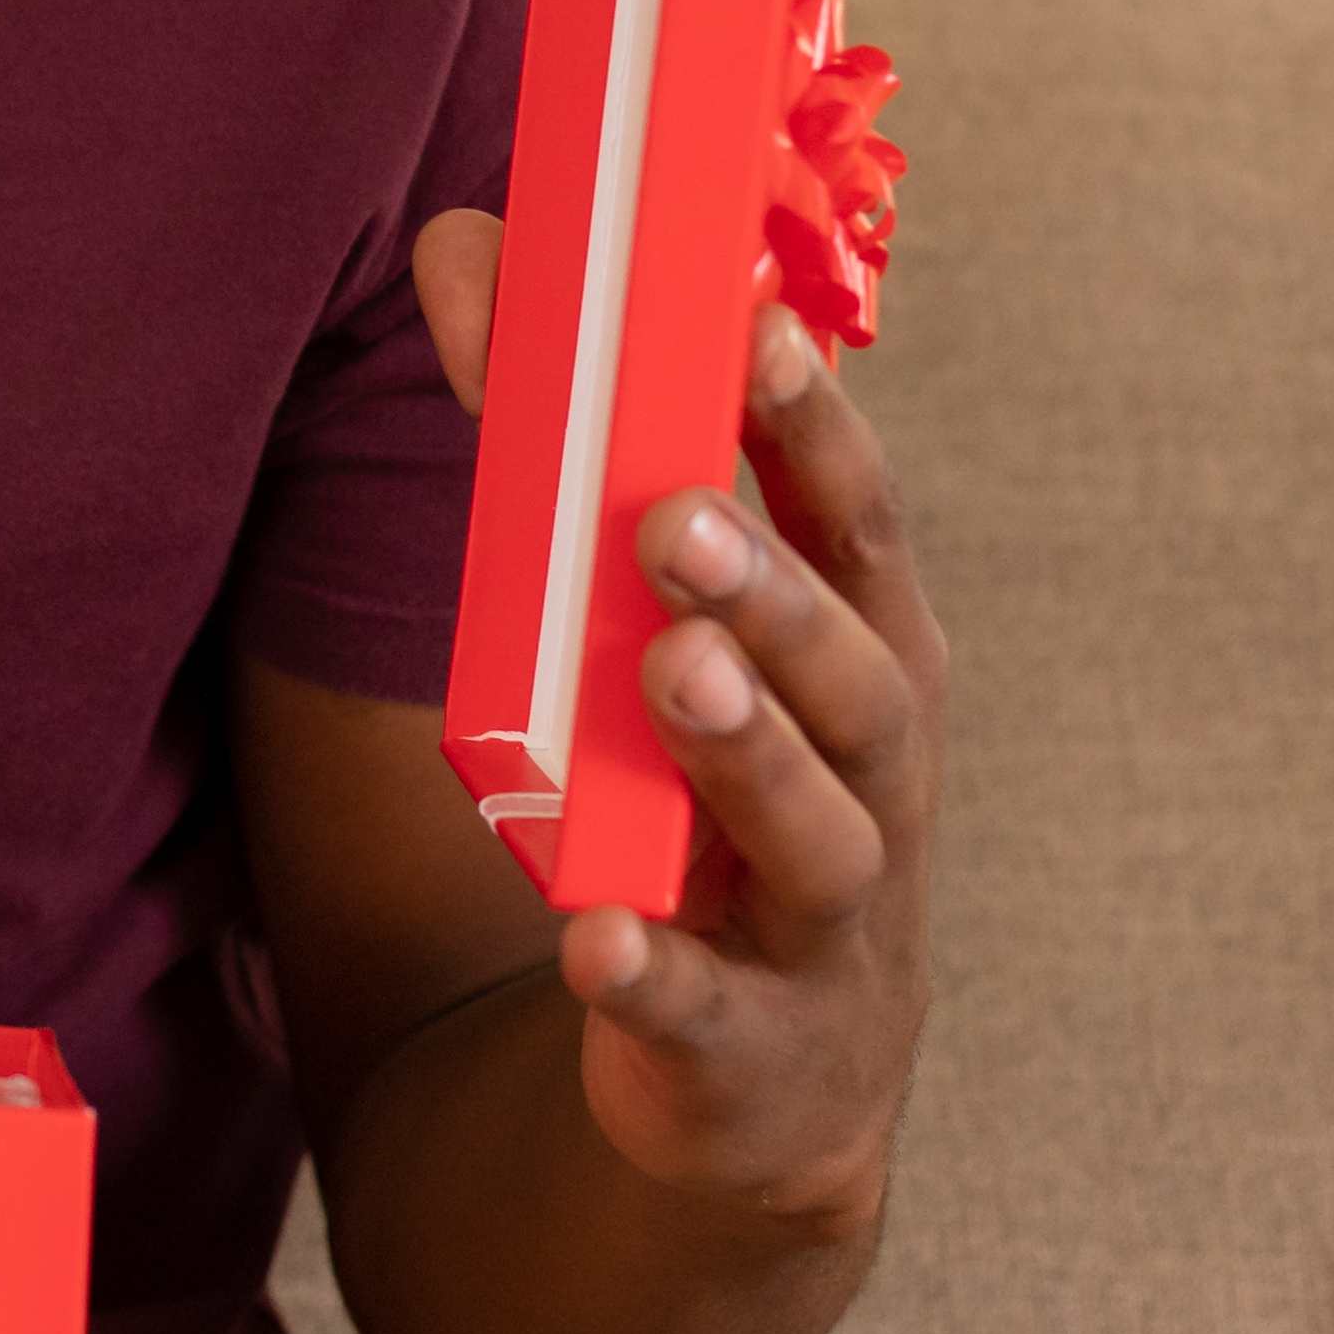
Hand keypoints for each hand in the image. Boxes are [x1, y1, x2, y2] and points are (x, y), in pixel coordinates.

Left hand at [407, 208, 944, 1232]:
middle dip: (773, 592)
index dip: (816, 432)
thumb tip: (461, 241)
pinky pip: (705, 1014)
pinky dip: (655, 976)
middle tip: (674, 515)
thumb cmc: (707, 797)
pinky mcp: (749, 1054)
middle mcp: (872, 785)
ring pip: (815, 835)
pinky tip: (599, 940)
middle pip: (856, 678)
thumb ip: (557, 442)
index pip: (858, 531)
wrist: (763, 1092)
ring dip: (746, 752)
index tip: (757, 329)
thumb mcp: (650, 624)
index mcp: (861, 660)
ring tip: (671, 671)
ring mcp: (824, 929)